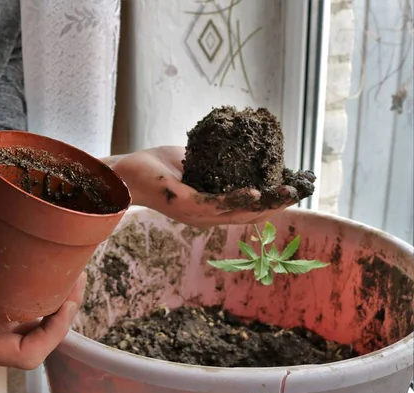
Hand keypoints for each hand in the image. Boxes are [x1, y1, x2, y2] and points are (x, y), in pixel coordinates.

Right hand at [0, 227, 84, 369]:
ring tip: (71, 275)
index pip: (26, 355)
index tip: (65, 304)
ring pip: (36, 330)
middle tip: (76, 279)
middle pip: (40, 342)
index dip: (52, 334)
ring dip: (56, 307)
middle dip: (63, 316)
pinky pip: (25, 318)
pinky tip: (49, 278)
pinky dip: (40, 301)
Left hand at [108, 146, 312, 227]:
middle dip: (276, 205)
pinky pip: (214, 204)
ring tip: (287, 193)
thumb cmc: (156, 166)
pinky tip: (254, 191)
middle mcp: (206, 215)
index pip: (247, 208)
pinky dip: (236, 199)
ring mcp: (195, 213)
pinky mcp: (183, 205)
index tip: (293, 190)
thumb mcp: (195, 162)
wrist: (125, 172)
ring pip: (237, 213)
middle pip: (248, 215)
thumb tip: (241, 146)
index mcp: (210, 207)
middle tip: (299, 192)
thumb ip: (217, 161)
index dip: (271, 201)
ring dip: (264, 204)